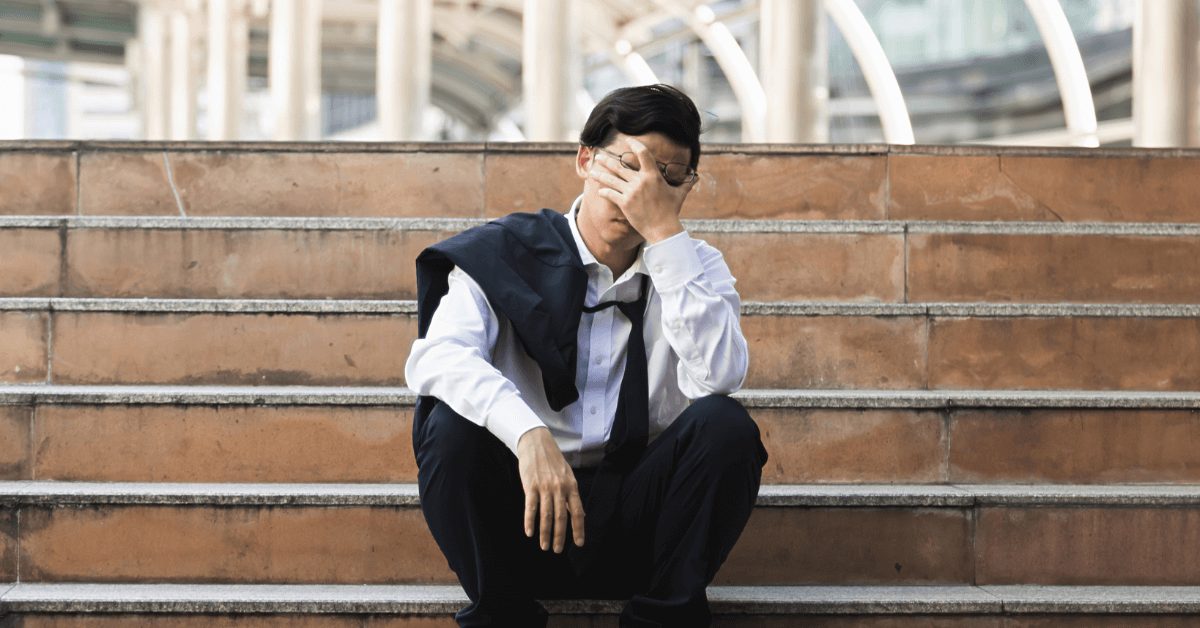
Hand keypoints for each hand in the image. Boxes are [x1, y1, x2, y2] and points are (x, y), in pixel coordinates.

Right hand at [516, 426, 585, 552]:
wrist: (536, 442)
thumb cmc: (552, 460)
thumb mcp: (567, 476)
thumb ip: (572, 496)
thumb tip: (581, 514)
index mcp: (571, 486)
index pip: (577, 512)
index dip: (579, 529)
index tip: (579, 544)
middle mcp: (560, 488)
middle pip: (561, 517)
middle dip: (560, 536)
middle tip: (557, 550)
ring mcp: (545, 487)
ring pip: (546, 515)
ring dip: (545, 533)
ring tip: (545, 546)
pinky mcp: (530, 485)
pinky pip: (531, 507)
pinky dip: (530, 521)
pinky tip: (529, 532)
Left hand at [589, 138, 696, 242]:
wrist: (663, 229)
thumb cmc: (671, 211)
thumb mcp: (679, 195)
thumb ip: (686, 184)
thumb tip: (696, 178)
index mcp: (653, 175)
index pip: (643, 154)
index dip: (635, 144)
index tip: (629, 140)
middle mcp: (640, 181)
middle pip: (620, 166)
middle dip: (608, 161)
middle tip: (600, 156)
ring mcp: (631, 192)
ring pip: (612, 179)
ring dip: (601, 174)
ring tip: (593, 170)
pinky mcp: (624, 203)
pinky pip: (611, 194)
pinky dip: (604, 191)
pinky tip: (599, 190)